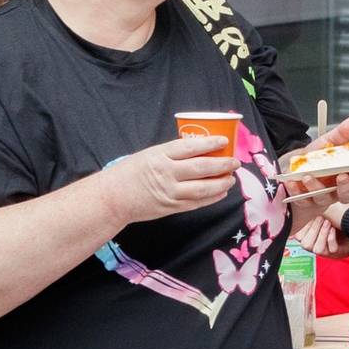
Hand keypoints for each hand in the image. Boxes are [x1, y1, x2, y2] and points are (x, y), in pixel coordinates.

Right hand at [100, 135, 236, 223]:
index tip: (224, 141)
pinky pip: (197, 203)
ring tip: (231, 178)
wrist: (113, 198)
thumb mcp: (149, 155)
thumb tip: (200, 150)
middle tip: (235, 162)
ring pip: (204, 188)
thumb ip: (172, 153)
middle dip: (223, 164)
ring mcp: (170, 192)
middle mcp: (166, 173)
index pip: (190, 147)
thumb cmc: (129, 173)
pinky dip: (213, 197)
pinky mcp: (172, 207)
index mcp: (159, 156)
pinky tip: (222, 192)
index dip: (210, 144)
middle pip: (202, 168)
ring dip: (222, 183)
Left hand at [284, 116, 348, 226]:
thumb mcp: (322, 144)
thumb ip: (339, 135)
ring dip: (316, 188)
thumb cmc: (309, 161)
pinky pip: (302, 201)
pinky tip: (291, 183)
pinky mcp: (305, 204)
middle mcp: (334, 189)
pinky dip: (297, 191)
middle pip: (346, 194)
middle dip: (345, 187)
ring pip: (324, 199)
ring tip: (307, 177)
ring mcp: (320, 199)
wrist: (286, 171)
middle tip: (341, 177)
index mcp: (343, 174)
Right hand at [295, 211, 348, 258]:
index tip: (310, 216)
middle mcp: (316, 246)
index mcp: (310, 236)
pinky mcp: (339, 252)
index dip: (303, 227)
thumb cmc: (338, 218)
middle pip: (305, 244)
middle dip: (313, 230)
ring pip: (317, 249)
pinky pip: (331, 249)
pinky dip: (331, 238)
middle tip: (321, 218)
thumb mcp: (324, 213)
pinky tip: (334, 229)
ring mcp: (328, 251)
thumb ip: (312, 211)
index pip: (298, 237)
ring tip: (328, 223)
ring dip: (322, 234)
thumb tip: (302, 203)